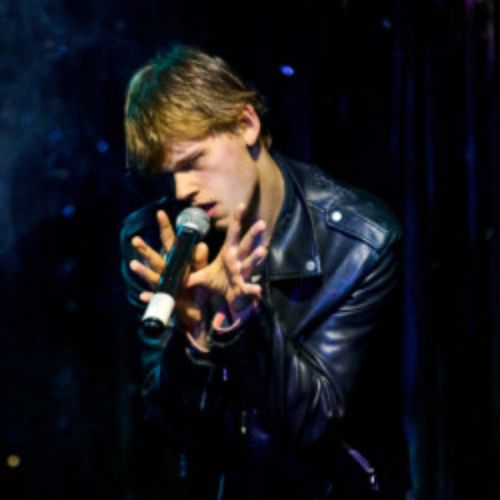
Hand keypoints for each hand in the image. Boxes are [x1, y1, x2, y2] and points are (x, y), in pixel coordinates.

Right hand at [129, 210, 209, 347]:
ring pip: (152, 275)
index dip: (165, 228)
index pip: (170, 241)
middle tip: (136, 240)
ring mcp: (164, 284)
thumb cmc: (198, 285)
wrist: (196, 309)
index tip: (160, 213)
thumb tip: (202, 245)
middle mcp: (167, 270)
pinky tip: (143, 296)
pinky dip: (150, 297)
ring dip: (143, 271)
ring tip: (135, 265)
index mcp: (177, 260)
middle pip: (156, 257)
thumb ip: (200, 259)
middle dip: (146, 249)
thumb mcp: (203, 271)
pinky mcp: (165, 298)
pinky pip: (156, 297)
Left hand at [187, 204, 268, 318]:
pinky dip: (252, 289)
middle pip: (246, 244)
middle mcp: (238, 261)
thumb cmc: (220, 283)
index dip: (237, 219)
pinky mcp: (242, 288)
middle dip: (253, 234)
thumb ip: (190, 271)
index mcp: (228, 253)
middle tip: (261, 223)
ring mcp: (242, 274)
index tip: (242, 205)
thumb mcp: (203, 276)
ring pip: (250, 263)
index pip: (233, 233)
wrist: (231, 301)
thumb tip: (172, 267)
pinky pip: (248, 288)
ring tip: (262, 251)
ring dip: (256, 257)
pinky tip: (257, 289)